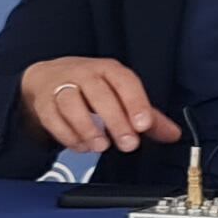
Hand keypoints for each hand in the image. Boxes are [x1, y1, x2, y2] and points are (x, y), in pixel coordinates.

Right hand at [23, 56, 171, 155]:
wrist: (47, 79)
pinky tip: (82, 146)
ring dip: (87, 128)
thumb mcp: (121, 95)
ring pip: (71, 104)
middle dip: (115, 121)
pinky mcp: (45, 103)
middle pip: (99, 94)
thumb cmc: (91, 87)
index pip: (124, 82)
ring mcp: (62, 87)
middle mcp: (85, 74)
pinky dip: (68, 135)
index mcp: (109, 70)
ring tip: (101, 146)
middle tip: (128, 144)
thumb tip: (173, 133)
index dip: (135, 103)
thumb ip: (147, 116)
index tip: (144, 125)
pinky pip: (53, 119)